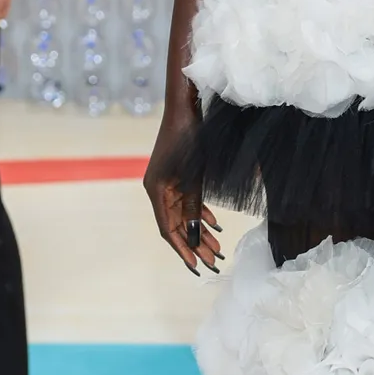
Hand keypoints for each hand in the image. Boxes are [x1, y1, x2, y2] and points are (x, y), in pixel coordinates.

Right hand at [144, 111, 221, 274]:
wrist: (185, 108)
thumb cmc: (189, 138)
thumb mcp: (194, 177)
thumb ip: (194, 207)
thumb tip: (196, 236)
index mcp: (156, 191)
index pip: (169, 229)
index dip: (183, 249)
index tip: (196, 266)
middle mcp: (158, 189)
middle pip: (177, 225)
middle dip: (196, 245)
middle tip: (213, 263)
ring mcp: (168, 182)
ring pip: (185, 215)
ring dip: (200, 232)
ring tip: (217, 250)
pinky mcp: (178, 176)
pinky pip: (188, 202)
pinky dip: (200, 214)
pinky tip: (214, 225)